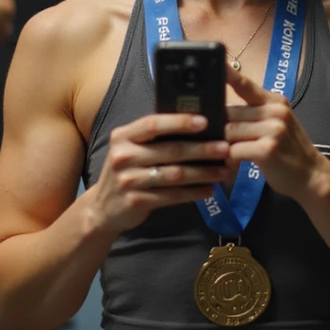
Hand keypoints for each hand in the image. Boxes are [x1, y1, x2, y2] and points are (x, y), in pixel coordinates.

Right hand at [90, 114, 232, 234]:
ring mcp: (128, 180)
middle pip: (170, 150)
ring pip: (175, 174)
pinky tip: (208, 190)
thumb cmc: (126, 171)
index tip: (205, 121)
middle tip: (226, 148)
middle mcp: (123, 156)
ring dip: (203, 173)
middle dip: (202, 149)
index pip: (153, 124)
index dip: (179, 122)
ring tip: (224, 171)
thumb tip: (197, 126)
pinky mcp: (136, 201)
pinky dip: (193, 193)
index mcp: (123, 136)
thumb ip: (154, 138)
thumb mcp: (131, 149)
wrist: (103, 208)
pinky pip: (171, 196)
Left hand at [224, 65, 324, 202]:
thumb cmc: (288, 151)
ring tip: (224, 156)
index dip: (228, 75)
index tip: (216, 64)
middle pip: (230, 113)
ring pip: (229, 132)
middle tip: (215, 141)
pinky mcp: (267, 149)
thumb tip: (220, 112)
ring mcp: (273, 129)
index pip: (246, 85)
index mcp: (275, 102)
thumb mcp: (276, 124)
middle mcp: (275, 111)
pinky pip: (233, 151)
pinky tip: (231, 165)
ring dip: (222, 146)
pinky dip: (228, 159)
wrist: (312, 176)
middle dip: (219, 129)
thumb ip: (254, 115)